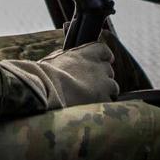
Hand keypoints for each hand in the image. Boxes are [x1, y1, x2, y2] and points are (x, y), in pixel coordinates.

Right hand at [0, 41, 118, 108]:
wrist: (47, 90)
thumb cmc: (45, 74)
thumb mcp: (54, 59)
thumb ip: (66, 57)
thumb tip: (65, 57)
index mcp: (86, 53)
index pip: (104, 50)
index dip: (104, 57)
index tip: (104, 61)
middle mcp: (98, 66)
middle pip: (109, 70)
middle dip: (103, 77)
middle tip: (92, 85)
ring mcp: (103, 83)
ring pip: (113, 87)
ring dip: (106, 91)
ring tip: (92, 99)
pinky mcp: (103, 99)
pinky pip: (108, 102)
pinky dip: (102, 105)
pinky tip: (91, 108)